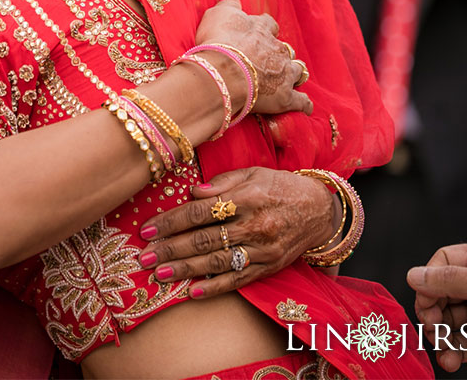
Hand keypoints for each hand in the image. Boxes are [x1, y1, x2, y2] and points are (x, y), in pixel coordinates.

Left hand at [137, 168, 335, 298]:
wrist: (321, 210)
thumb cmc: (280, 187)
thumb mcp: (253, 173)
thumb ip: (221, 183)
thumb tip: (192, 193)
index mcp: (247, 198)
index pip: (200, 212)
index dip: (171, 222)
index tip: (147, 230)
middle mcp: (255, 225)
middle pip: (205, 239)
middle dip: (170, 249)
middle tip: (144, 257)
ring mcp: (264, 248)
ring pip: (218, 261)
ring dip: (186, 270)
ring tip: (160, 274)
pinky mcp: (271, 266)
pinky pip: (239, 279)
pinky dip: (216, 287)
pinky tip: (193, 293)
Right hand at [192, 0, 312, 115]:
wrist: (223, 71)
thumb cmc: (218, 42)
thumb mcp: (217, 16)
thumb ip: (227, 5)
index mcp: (261, 29)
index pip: (268, 24)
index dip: (264, 30)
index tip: (258, 34)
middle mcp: (277, 49)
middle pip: (284, 49)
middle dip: (279, 55)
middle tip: (266, 61)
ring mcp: (285, 73)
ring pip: (297, 71)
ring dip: (293, 74)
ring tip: (285, 80)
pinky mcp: (286, 97)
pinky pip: (301, 101)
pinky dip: (303, 103)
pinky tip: (303, 106)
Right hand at [410, 244, 466, 370]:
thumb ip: (449, 279)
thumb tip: (413, 274)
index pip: (442, 264)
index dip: (429, 283)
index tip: (426, 302)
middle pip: (440, 297)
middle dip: (434, 318)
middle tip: (434, 330)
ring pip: (449, 323)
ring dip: (444, 342)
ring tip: (448, 357)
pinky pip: (464, 343)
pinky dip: (458, 353)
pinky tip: (460, 359)